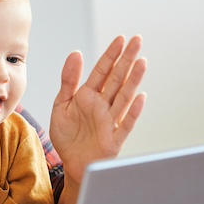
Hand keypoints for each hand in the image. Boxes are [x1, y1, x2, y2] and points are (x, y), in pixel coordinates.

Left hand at [50, 35, 146, 184]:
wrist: (71, 164)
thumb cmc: (68, 135)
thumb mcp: (61, 105)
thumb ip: (68, 80)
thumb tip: (76, 53)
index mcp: (88, 95)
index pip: (102, 71)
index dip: (111, 55)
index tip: (121, 38)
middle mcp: (102, 105)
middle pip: (117, 78)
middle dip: (126, 59)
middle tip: (137, 39)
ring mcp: (110, 120)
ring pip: (124, 97)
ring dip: (133, 80)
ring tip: (142, 62)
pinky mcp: (114, 138)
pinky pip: (125, 123)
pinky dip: (133, 111)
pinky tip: (140, 98)